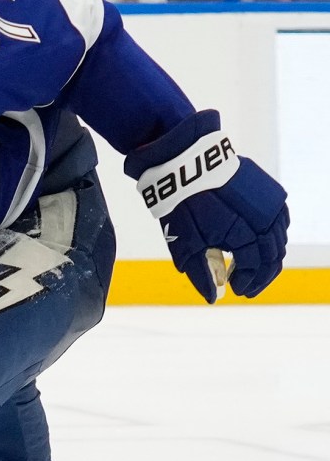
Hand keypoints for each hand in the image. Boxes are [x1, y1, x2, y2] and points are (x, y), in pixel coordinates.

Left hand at [124, 108, 288, 300]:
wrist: (185, 162)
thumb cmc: (182, 204)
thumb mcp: (185, 244)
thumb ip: (202, 273)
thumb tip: (213, 298)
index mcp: (246, 233)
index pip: (257, 266)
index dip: (248, 282)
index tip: (236, 290)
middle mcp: (265, 218)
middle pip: (273, 255)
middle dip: (260, 274)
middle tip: (244, 285)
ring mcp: (270, 202)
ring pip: (279, 237)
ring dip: (267, 255)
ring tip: (249, 267)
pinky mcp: (267, 191)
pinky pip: (278, 219)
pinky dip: (271, 236)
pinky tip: (256, 243)